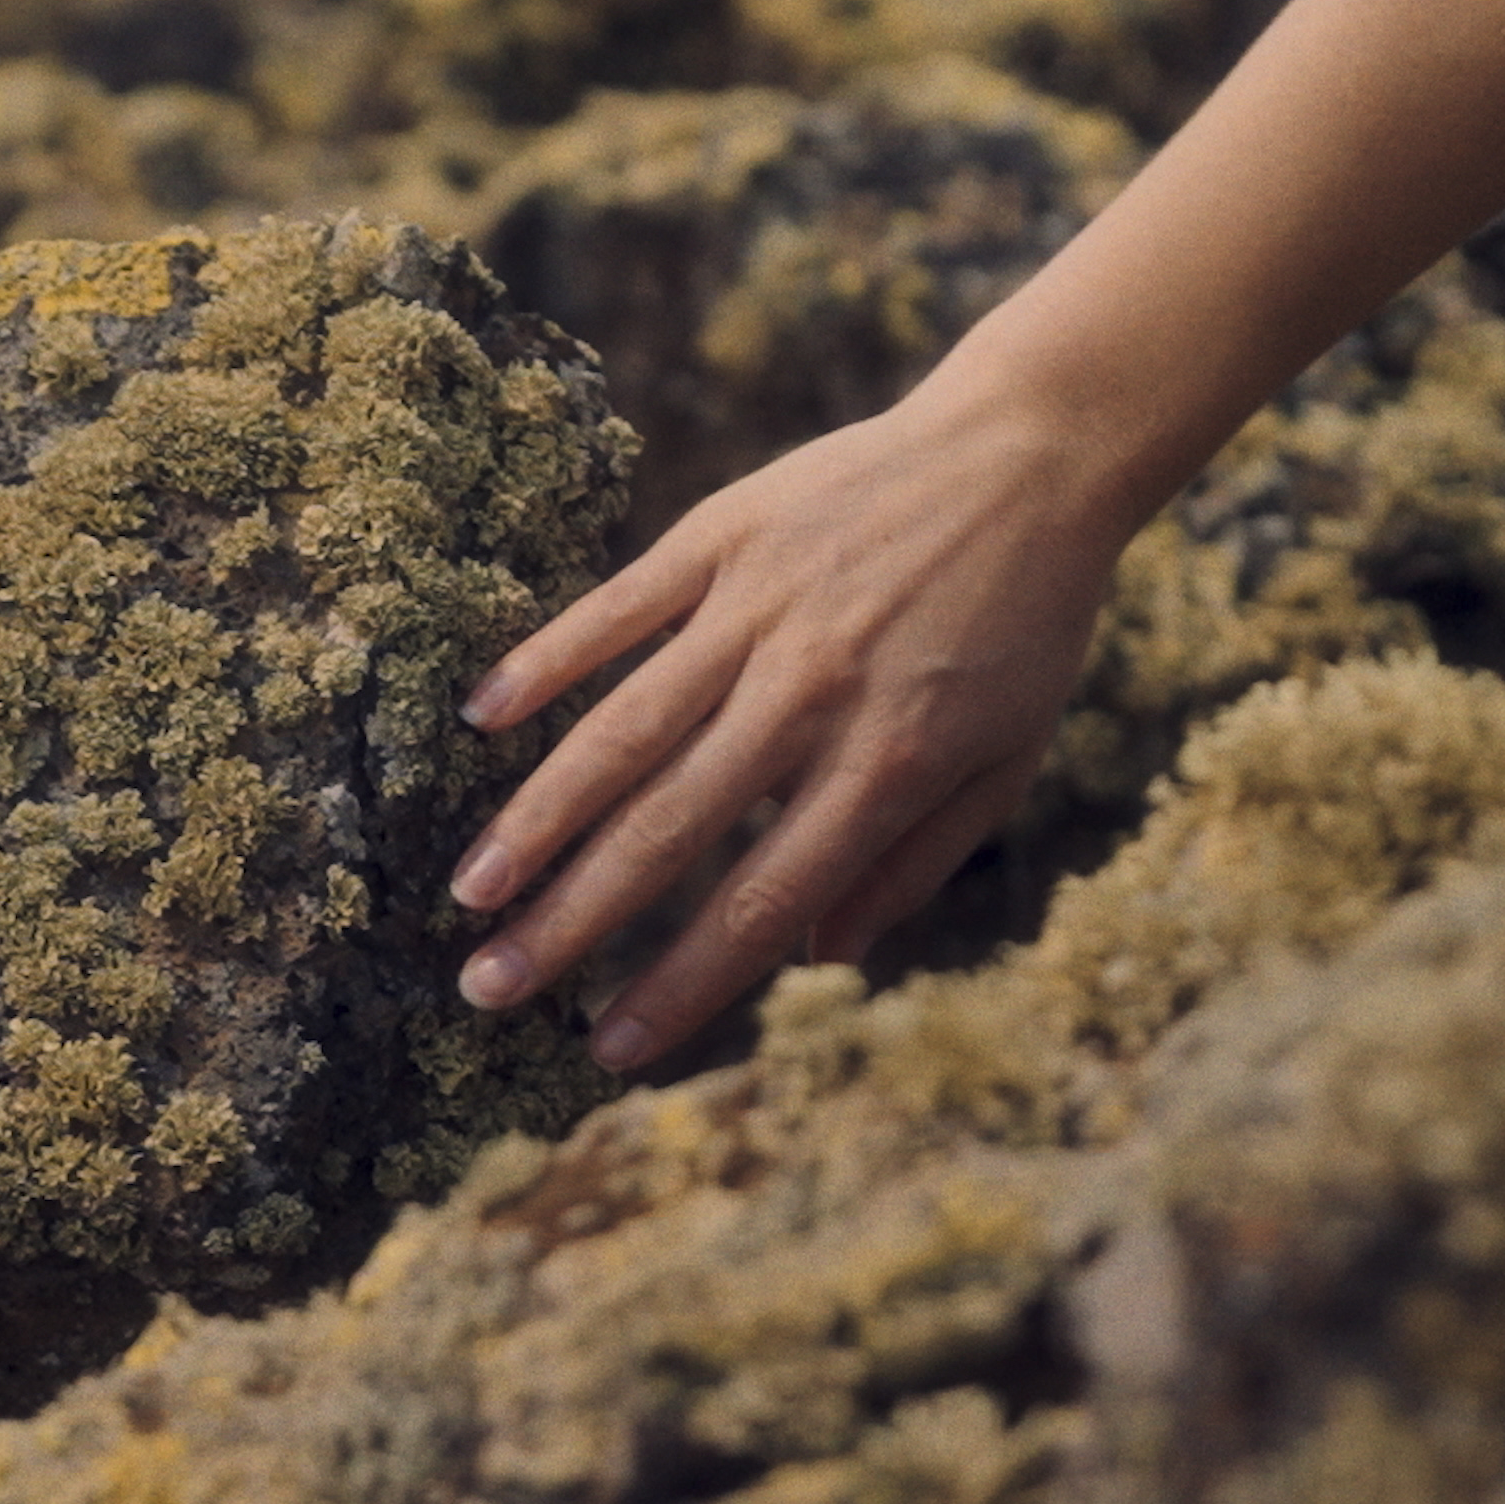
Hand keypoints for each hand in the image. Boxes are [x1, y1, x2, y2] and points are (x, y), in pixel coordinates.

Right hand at [445, 380, 1132, 1070]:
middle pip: (669, 828)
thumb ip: (912, 864)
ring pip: (624, 729)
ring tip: (471, 887)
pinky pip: (619, 608)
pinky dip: (547, 660)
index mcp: (888, 762)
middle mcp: (813, 693)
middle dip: (572, 921)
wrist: (1033, 455)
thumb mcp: (1004, 760)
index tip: (607, 1049)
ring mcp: (759, 610)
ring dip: (539, 816)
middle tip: (487, 990)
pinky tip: (479, 717)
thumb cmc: (1026, 625)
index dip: (681, 983)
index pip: (761, 900)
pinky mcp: (725, 536)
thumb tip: (820, 958)